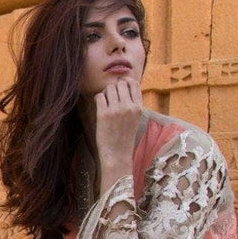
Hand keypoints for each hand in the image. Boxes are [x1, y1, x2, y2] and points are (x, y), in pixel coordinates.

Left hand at [93, 78, 142, 194]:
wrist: (118, 156)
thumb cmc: (125, 138)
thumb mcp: (135, 119)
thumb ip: (132, 104)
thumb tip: (124, 85)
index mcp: (139, 107)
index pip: (134, 83)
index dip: (126, 82)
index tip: (121, 90)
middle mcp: (129, 107)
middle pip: (120, 83)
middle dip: (114, 88)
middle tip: (111, 99)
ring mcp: (116, 110)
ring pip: (109, 88)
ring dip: (106, 93)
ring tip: (106, 104)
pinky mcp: (104, 114)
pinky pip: (99, 96)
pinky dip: (98, 100)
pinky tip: (100, 108)